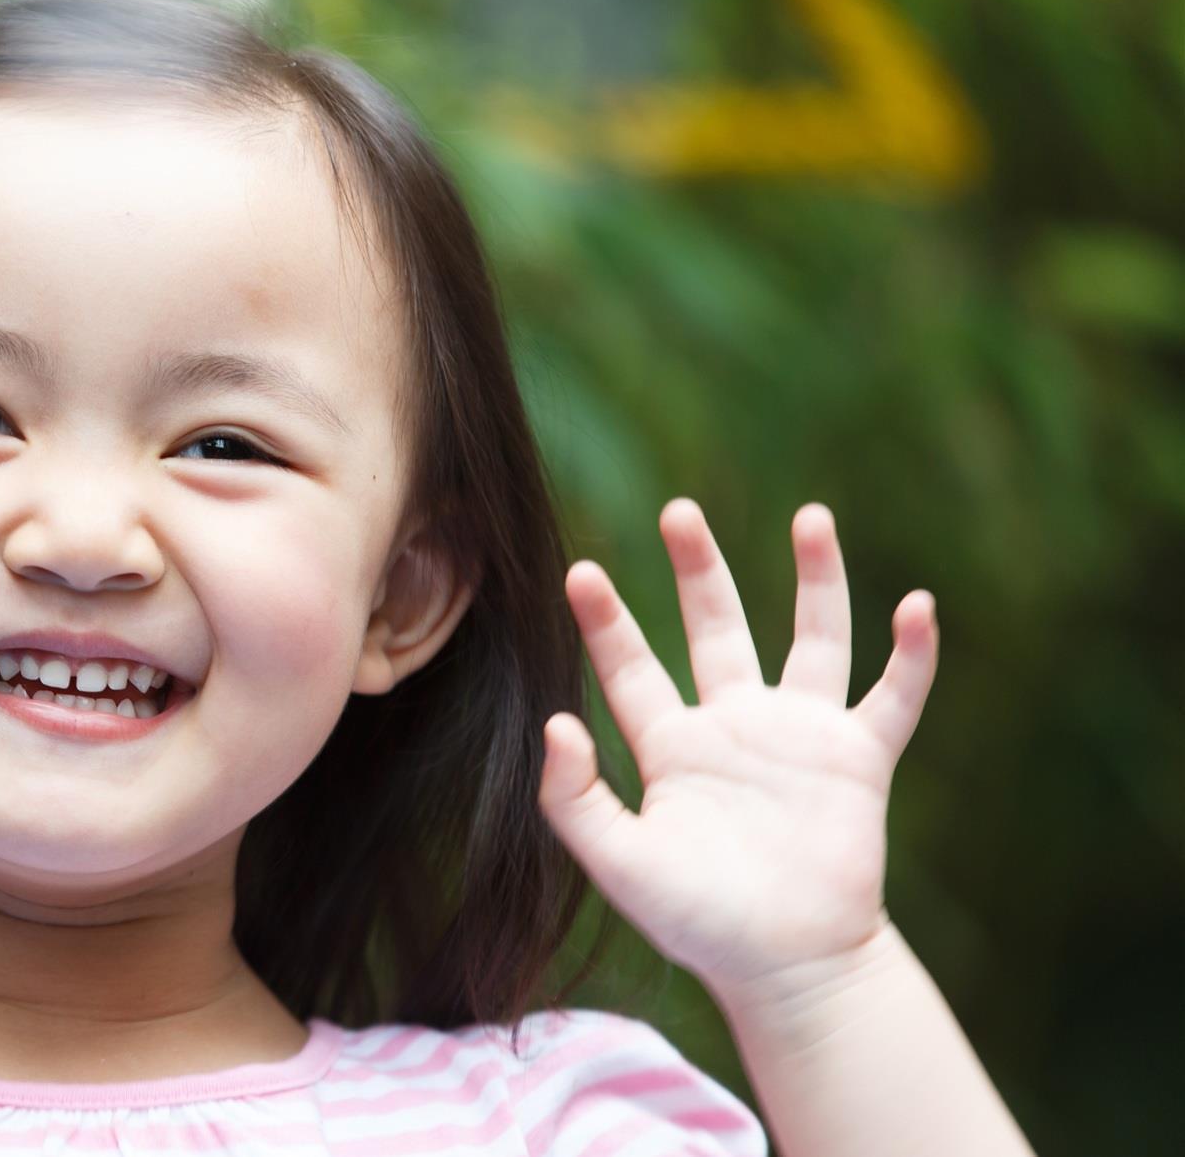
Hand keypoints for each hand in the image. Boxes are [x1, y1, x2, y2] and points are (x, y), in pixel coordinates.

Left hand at [538, 499, 937, 996]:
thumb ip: (576, 799)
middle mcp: (735, 727)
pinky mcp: (858, 761)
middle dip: (700, 569)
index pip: (632, 667)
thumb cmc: (699, 922)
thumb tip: (556, 722)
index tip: (580, 572)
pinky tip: (920, 606)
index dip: (607, 622)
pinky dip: (912, 655)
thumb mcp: (620, 864)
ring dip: (817, 580)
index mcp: (673, 747)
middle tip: (679, 509)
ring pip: (813, 640)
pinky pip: (892, 698)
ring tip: (812, 516)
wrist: (787, 968)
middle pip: (717, 627)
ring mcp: (800, 738)